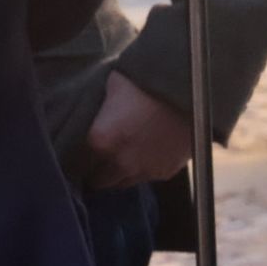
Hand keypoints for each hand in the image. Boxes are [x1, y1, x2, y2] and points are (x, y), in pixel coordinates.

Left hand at [85, 71, 192, 189]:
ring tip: (124, 159)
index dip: (78, 156)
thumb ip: (101, 108)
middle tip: (102, 158)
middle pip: (98, 179)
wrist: (190, 90)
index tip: (81, 152)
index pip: (76, 161)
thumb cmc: (147, 82)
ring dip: (119, 174)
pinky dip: (144, 169)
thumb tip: (96, 114)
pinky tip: (147, 155)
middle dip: (97, 170)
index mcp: (99, 140)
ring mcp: (144, 170)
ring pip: (122, 183)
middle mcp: (119, 162)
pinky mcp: (165, 172)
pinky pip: (147, 177)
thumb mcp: (114, 88)